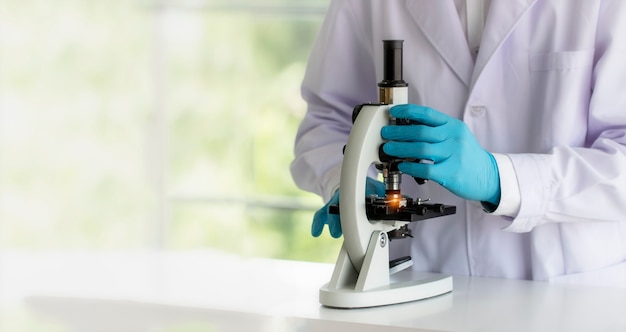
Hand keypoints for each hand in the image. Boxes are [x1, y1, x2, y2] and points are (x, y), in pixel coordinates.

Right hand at [312, 177, 385, 237]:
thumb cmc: (366, 189)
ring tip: (335, 233)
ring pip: (331, 210)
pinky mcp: (328, 208)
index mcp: (359, 188)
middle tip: (348, 226)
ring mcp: (336, 201)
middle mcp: (345, 194)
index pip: (362, 193)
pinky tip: (316, 233)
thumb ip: (389, 196)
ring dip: (333, 222)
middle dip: (344, 216)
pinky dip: (318, 223)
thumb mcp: (379, 188)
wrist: (351, 182)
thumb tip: (401, 202)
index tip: (370, 206)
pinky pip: (320, 214)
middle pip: (342, 203)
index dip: (366, 198)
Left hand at [381, 104, 500, 205]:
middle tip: (386, 133)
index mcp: (454, 126)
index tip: (394, 112)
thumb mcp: (456, 136)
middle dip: (398, 131)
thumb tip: (408, 126)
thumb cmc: (468, 156)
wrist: (488, 176)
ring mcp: (454, 155)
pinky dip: (411, 167)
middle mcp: (454, 138)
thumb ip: (436, 131)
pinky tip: (402, 166)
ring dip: (400, 148)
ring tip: (389, 148)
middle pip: (420, 131)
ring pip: (421, 149)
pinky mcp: (451, 173)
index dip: (408, 111)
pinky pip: (426, 169)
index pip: (428, 114)